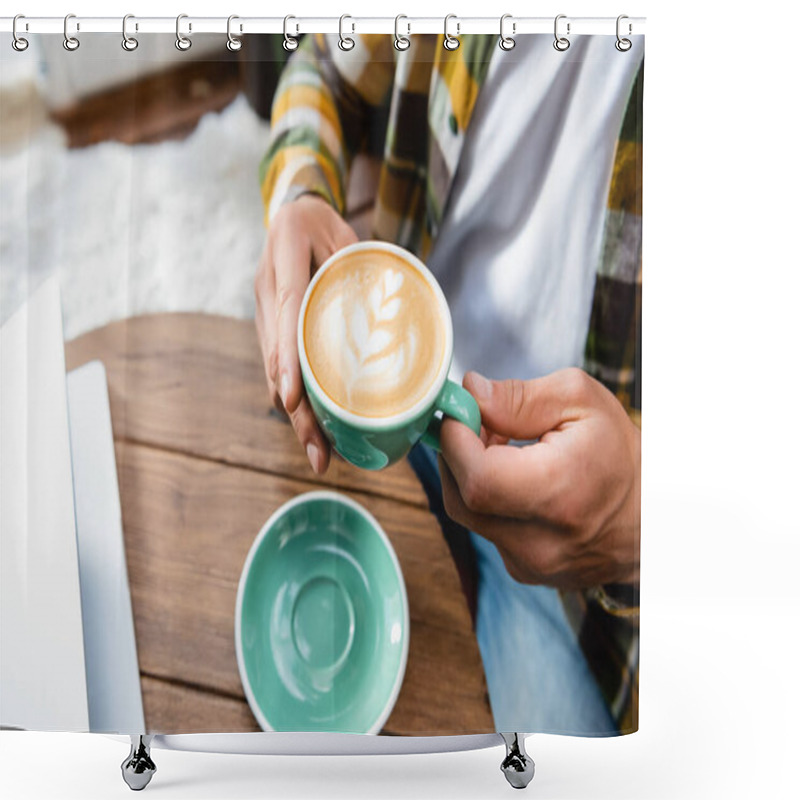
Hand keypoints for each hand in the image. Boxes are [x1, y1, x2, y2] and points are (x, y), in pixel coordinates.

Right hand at [254, 195, 357, 473]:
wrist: (292, 213)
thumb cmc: (325, 224)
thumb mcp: (348, 233)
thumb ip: (367, 265)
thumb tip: (403, 312)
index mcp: (283, 256)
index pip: (285, 310)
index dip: (287, 357)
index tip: (292, 397)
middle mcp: (266, 289)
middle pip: (276, 358)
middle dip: (295, 409)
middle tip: (317, 450)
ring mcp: (264, 312)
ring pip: (275, 371)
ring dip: (295, 415)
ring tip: (319, 453)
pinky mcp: (272, 328)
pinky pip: (280, 368)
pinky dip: (296, 399)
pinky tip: (312, 428)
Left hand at [439, 368, 640, 589]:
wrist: (653, 516)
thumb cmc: (620, 453)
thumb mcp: (581, 402)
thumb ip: (519, 397)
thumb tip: (470, 392)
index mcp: (559, 494)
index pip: (478, 477)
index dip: (456, 439)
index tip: (460, 411)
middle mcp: (541, 541)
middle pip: (460, 498)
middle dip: (456, 453)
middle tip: (477, 423)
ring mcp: (530, 563)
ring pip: (466, 514)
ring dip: (469, 474)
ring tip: (501, 446)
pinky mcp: (524, 571)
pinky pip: (483, 528)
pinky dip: (485, 498)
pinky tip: (512, 477)